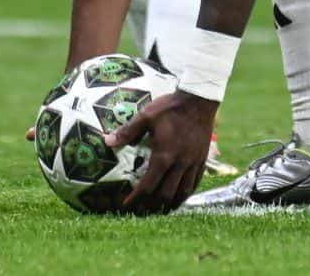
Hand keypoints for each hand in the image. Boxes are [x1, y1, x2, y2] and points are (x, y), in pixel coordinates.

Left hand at [107, 89, 217, 213]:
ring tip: (161, 208)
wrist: (199, 99)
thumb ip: (127, 131)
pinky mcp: (202, 159)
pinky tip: (181, 193)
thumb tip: (107, 141)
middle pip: (166, 195)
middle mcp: (180, 164)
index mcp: (164, 156)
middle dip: (152, 206)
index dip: (136, 199)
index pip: (148, 186)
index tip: (126, 205)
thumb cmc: (170, 107)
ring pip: (183, 193)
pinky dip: (186, 192)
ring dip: (171, 203)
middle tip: (141, 209)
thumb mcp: (146, 116)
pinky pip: (195, 182)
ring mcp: (193, 163)